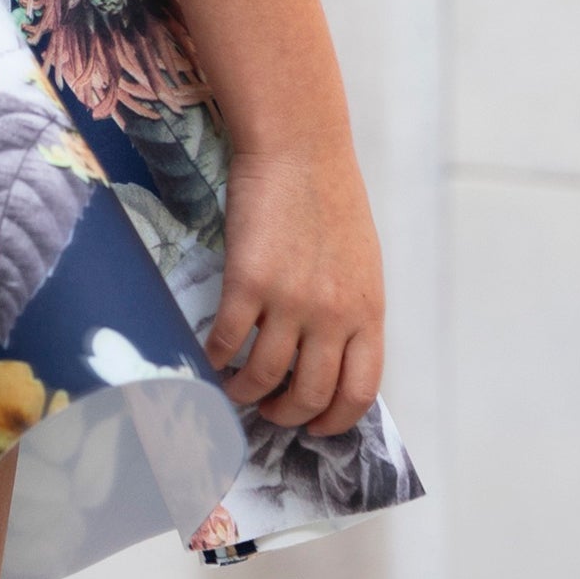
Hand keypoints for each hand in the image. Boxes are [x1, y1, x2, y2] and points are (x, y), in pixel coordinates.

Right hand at [203, 139, 384, 436]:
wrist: (300, 150)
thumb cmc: (331, 201)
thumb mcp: (362, 266)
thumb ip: (352, 313)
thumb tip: (330, 360)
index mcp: (367, 312)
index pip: (358, 392)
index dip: (334, 421)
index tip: (315, 428)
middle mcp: (332, 314)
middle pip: (309, 395)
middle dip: (286, 415)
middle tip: (269, 410)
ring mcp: (290, 300)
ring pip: (264, 376)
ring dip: (246, 393)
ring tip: (236, 387)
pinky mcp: (248, 282)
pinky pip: (227, 341)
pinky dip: (216, 359)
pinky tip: (212, 356)